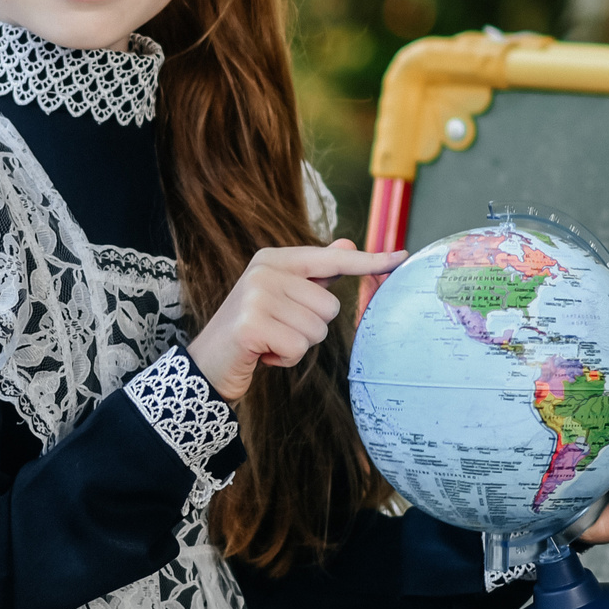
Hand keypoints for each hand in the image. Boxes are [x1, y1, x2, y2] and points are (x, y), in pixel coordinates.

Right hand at [186, 240, 407, 401]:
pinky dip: (285, 360)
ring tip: (270, 342)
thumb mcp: (282, 297)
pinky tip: (264, 355)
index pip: (332, 259)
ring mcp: (256, 296)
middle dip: (310, 328)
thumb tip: (347, 244)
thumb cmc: (252, 330)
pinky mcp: (251, 325)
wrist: (207, 364)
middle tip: (278, 330)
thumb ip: (315, 273)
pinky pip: (298, 348)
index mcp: (274, 259)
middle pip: (329, 306)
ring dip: (297, 346)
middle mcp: (264, 271)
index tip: (401, 257)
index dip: (369, 260)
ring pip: (316, 330)